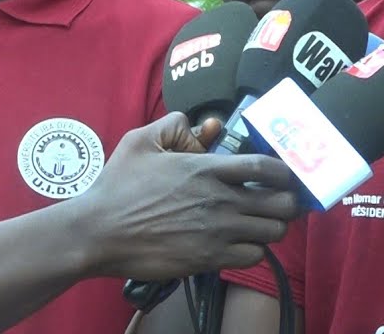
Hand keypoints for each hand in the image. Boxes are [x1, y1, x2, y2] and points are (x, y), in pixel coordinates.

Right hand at [75, 112, 300, 279]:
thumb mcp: (141, 142)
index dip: (286, 172)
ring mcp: (216, 232)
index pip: (267, 167)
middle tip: (279, 202)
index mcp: (206, 168)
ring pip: (272, 232)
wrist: (96, 232)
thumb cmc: (117, 186)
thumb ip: (175, 126)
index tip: (286, 175)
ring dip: (272, 227)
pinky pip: (253, 256)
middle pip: (281, 203)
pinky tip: (242, 244)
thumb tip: (204, 125)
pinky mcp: (208, 259)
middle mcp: (219, 200)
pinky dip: (254, 250)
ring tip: (262, 224)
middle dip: (287, 202)